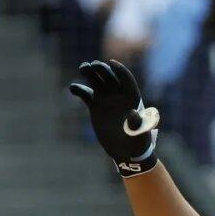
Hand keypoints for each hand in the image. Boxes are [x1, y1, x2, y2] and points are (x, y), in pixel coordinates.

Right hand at [69, 60, 158, 177]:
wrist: (126, 152)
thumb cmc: (137, 143)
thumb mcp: (140, 134)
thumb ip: (138, 124)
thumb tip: (134, 113)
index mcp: (132, 98)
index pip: (126, 79)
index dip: (120, 70)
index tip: (111, 63)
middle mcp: (119, 96)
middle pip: (110, 77)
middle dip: (102, 70)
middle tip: (92, 65)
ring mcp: (106, 100)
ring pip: (97, 81)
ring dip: (90, 73)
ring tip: (83, 67)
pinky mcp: (96, 106)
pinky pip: (86, 94)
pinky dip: (79, 89)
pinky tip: (73, 88)